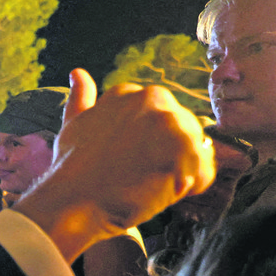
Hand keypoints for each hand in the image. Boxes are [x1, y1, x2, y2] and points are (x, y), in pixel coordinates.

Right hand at [14, 69, 215, 261]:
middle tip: (136, 178)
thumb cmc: (71, 169)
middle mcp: (154, 99)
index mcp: (131, 92)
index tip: (127, 162)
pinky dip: (188, 190)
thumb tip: (78, 73)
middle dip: (167, 158)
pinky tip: (158, 194)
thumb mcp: (73, 125)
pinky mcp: (185, 152)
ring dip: (179, 174)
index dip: (147, 147)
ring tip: (146, 187)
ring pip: (196, 152)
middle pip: (183, 132)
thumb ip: (81, 98)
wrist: (72, 201)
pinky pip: (204, 174)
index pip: (160, 119)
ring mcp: (171, 124)